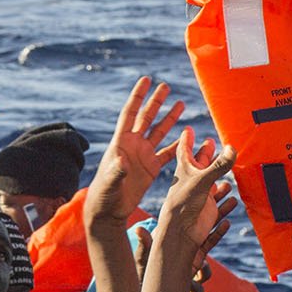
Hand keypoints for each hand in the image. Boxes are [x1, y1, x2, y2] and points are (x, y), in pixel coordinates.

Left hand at [85, 76, 184, 224]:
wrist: (108, 211)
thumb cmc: (104, 196)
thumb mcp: (110, 183)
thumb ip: (116, 172)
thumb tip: (123, 162)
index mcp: (121, 143)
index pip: (130, 113)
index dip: (138, 96)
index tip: (146, 80)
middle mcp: (132, 145)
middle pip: (146, 118)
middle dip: (155, 102)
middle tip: (166, 86)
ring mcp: (142, 156)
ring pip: (158, 132)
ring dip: (169, 118)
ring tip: (181, 104)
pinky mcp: (150, 168)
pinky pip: (166, 152)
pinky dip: (177, 144)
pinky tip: (187, 136)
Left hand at [155, 128, 236, 253]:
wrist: (180, 234)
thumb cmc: (183, 204)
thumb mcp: (202, 180)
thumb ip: (218, 165)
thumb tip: (233, 148)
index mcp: (185, 171)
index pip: (185, 151)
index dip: (187, 140)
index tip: (188, 129)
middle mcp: (192, 182)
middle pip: (200, 164)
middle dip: (206, 154)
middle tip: (211, 142)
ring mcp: (200, 196)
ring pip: (211, 183)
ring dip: (219, 177)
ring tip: (227, 170)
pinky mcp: (208, 211)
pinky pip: (219, 204)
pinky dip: (226, 202)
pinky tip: (232, 200)